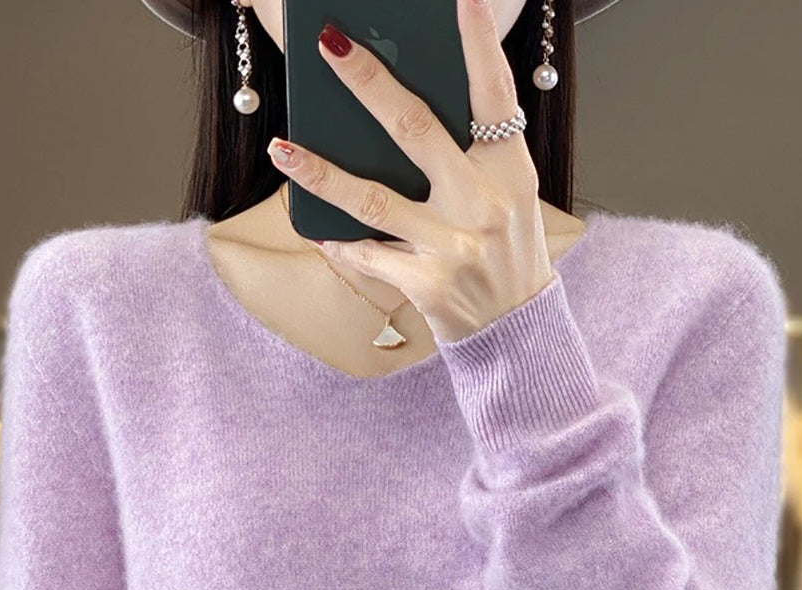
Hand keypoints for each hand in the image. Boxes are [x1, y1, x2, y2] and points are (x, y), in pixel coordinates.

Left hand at [266, 0, 555, 345]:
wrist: (519, 332)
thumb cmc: (507, 254)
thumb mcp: (511, 197)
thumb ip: (472, 154)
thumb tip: (400, 112)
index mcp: (510, 170)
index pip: (495, 95)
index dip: (479, 45)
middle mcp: (483, 202)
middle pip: (416, 129)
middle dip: (367, 82)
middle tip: (329, 45)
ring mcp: (454, 245)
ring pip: (373, 198)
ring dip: (321, 172)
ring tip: (282, 148)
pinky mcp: (427, 284)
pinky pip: (369, 255)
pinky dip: (339, 243)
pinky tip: (314, 229)